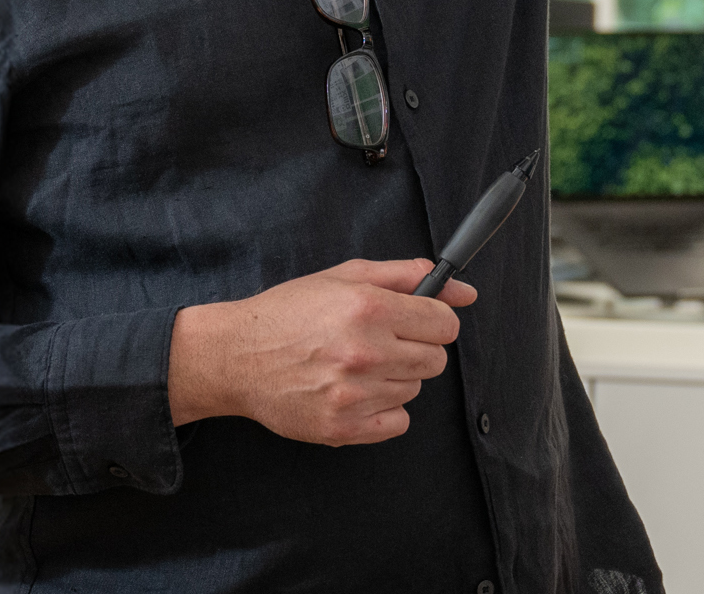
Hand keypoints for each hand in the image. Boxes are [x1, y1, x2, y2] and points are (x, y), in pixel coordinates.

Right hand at [168, 257, 475, 445]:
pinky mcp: (340, 429)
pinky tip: (357, 391)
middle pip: (435, 360)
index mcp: (369, 308)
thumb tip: (464, 291)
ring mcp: (353, 395)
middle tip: (384, 341)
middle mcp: (365, 352)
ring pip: (415, 389)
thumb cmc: (293, 311)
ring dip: (396, 377)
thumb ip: (410, 276)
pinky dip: (385, 410)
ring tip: (359, 364)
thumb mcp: (349, 275)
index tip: (419, 321)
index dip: (435, 320)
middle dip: (417, 348)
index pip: (444, 324)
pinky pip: (398, 423)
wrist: (239, 355)